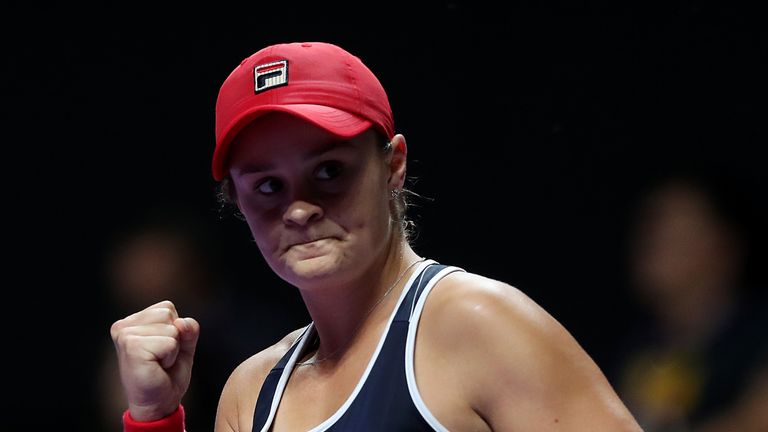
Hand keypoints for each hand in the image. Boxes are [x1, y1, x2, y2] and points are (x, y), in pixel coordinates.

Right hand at [110, 300, 199, 420]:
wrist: (158, 403)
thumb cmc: (168, 374)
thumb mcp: (184, 344)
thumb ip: (188, 328)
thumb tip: (181, 322)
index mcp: (131, 321)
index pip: (167, 308)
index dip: (175, 330)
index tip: (163, 349)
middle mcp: (123, 326)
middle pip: (169, 315)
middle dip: (175, 338)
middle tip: (161, 358)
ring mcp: (125, 336)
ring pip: (172, 328)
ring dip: (173, 349)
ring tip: (158, 363)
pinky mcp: (132, 347)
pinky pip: (170, 343)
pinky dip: (170, 357)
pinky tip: (156, 368)